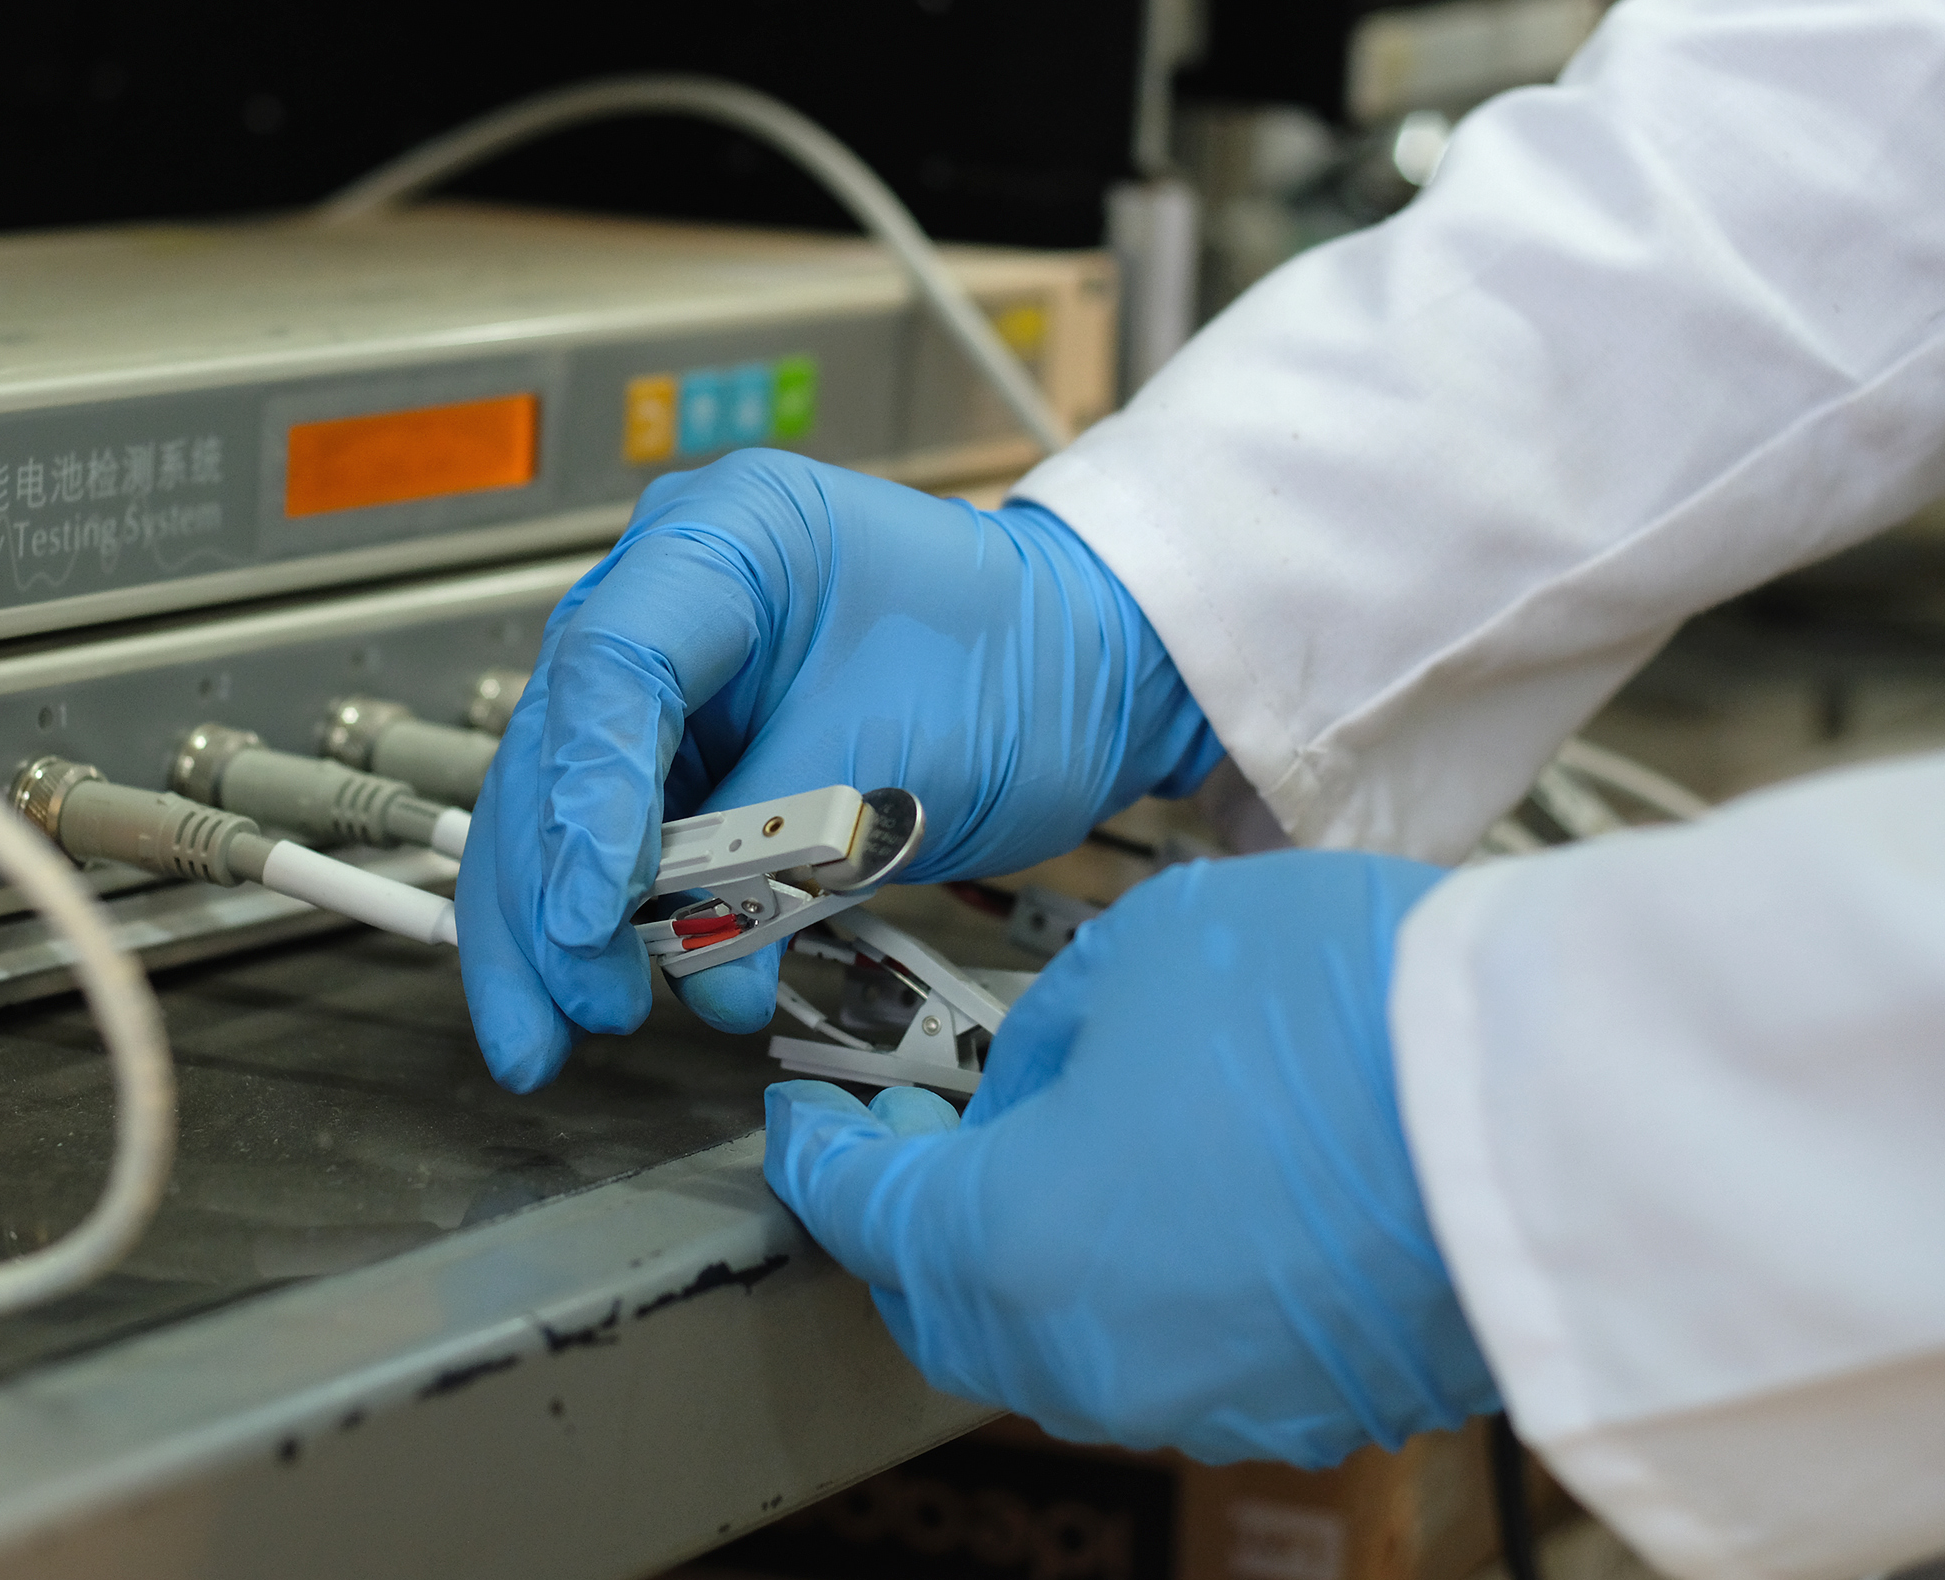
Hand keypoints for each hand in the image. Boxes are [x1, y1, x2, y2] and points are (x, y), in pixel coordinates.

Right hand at [456, 450, 1217, 1089]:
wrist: (1081, 675)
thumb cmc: (1018, 667)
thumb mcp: (897, 758)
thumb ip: (775, 855)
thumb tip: (694, 974)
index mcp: (723, 537)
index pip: (610, 667)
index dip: (584, 802)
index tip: (586, 917)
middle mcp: (666, 593)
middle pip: (554, 745)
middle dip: (543, 892)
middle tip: (572, 1007)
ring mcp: (667, 674)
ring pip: (560, 804)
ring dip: (554, 925)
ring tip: (562, 1031)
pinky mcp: (684, 748)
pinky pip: (620, 839)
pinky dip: (614, 923)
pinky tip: (605, 994)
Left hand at [763, 850, 1499, 1466]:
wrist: (1557, 1107)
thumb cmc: (1335, 1015)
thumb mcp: (1132, 960)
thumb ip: (1044, 1037)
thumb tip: (1032, 1082)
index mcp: (1006, 1245)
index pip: (863, 1213)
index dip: (822, 1154)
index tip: (811, 1117)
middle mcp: (1085, 1355)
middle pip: (943, 1305)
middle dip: (913, 1220)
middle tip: (928, 1130)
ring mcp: (1201, 1399)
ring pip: (1055, 1345)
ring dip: (1031, 1260)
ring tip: (1063, 1156)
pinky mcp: (1306, 1408)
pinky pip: (1172, 1360)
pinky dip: (1141, 1294)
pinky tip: (1181, 1207)